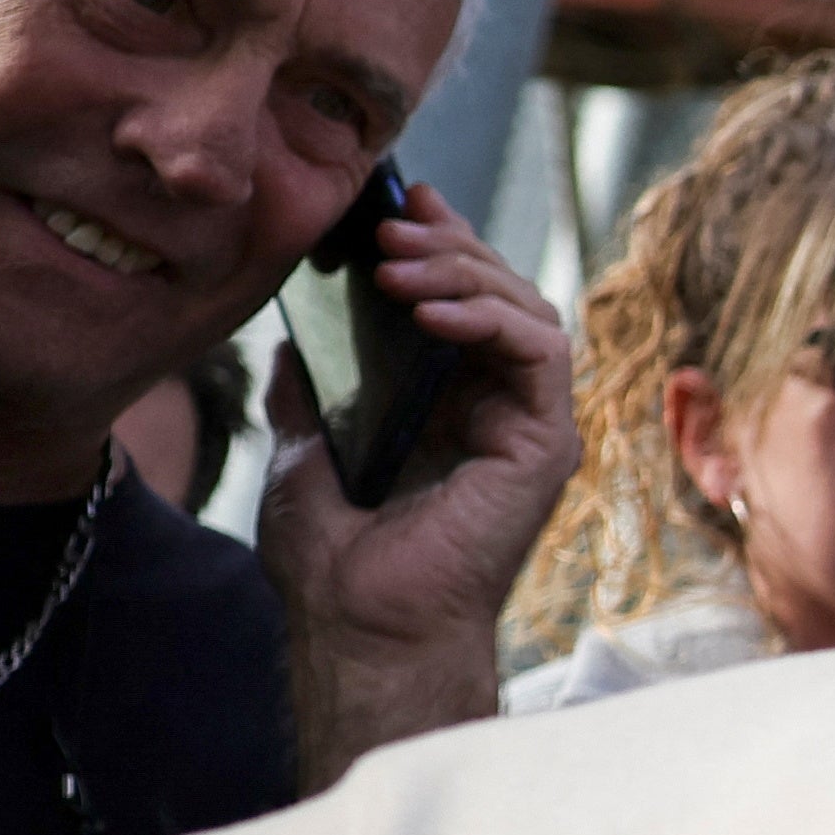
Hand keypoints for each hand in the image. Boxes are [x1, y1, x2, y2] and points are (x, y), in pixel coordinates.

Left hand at [257, 179, 575, 781]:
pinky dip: (491, 318)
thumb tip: (288, 334)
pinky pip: (541, 354)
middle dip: (450, 248)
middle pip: (500, 295)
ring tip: (399, 264)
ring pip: (527, 311)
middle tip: (391, 228)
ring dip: (467, 274)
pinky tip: (430, 309)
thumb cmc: (335, 565)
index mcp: (450, 409)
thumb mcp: (304, 452)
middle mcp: (499, 411)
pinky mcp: (546, 445)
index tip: (398, 205)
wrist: (361, 630)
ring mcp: (528, 427)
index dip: (440, 247)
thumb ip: (309, 394)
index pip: (462, 304)